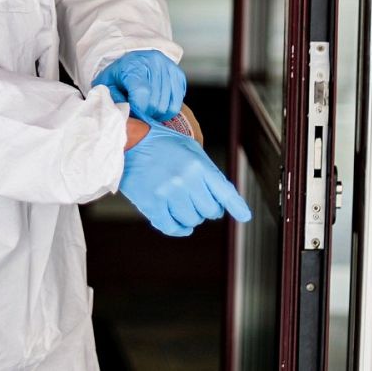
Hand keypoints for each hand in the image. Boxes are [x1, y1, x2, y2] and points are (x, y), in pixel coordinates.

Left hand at [93, 50, 186, 121]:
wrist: (131, 59)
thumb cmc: (118, 74)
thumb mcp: (107, 85)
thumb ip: (113, 99)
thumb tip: (124, 114)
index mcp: (135, 65)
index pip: (142, 93)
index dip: (137, 109)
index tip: (131, 111)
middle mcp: (156, 63)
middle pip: (155, 104)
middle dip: (145, 113)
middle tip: (137, 110)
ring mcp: (170, 68)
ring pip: (168, 107)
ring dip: (156, 114)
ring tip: (146, 108)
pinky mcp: (179, 75)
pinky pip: (177, 104)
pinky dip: (166, 110)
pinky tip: (156, 106)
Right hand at [118, 118, 251, 235]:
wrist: (127, 142)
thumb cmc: (160, 144)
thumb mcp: (189, 149)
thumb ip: (206, 172)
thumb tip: (221, 200)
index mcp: (198, 164)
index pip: (225, 191)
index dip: (236, 206)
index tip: (244, 216)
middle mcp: (185, 180)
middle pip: (210, 210)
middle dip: (208, 208)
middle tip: (200, 201)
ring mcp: (168, 193)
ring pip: (192, 220)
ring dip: (191, 217)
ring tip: (184, 205)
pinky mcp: (152, 204)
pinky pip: (171, 227)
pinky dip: (179, 229)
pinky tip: (180, 224)